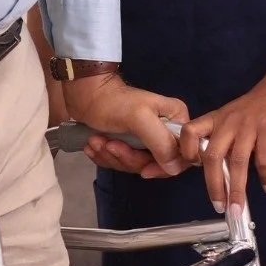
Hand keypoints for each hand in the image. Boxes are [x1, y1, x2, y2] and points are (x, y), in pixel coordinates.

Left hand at [62, 73, 187, 176]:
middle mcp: (165, 131)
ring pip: (135, 165)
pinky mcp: (128, 145)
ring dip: (112, 156)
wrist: (84, 95)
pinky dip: (105, 157)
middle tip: (108, 144)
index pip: (181, 156)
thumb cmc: (113, 102)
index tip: (143, 170)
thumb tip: (174, 168)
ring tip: (96, 141)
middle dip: (128, 158)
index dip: (163, 167)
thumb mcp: (140, 119)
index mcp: (175, 120)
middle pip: (155, 163)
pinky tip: (93, 145)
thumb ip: (161, 142)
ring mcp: (146, 140)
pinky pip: (121, 163)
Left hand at [180, 76, 265, 209]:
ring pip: (237, 161)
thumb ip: (223, 139)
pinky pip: (264, 158)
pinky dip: (265, 175)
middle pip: (212, 155)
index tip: (192, 170)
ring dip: (237, 188)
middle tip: (218, 206)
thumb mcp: (232, 117)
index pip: (189, 132)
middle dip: (214, 185)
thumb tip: (216, 171)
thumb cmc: (256, 107)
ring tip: (238, 207)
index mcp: (216, 119)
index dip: (186, 151)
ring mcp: (248, 125)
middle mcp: (228, 122)